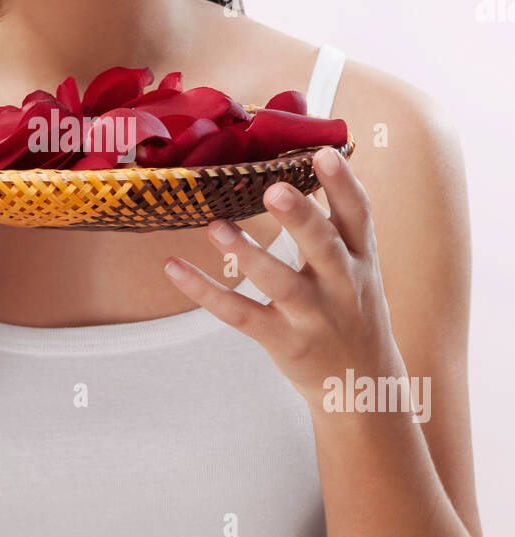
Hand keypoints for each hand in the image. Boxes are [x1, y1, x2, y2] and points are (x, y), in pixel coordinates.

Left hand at [163, 147, 401, 406]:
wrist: (362, 384)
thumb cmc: (351, 308)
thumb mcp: (358, 266)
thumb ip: (337, 224)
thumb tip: (310, 157)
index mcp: (361, 258)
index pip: (358, 216)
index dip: (343, 184)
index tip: (323, 152)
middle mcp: (343, 285)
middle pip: (324, 247)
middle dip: (300, 218)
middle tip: (274, 188)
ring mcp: (313, 316)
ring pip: (281, 284)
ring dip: (248, 255)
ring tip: (216, 227)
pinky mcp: (283, 341)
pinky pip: (240, 315)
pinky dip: (205, 292)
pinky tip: (175, 267)